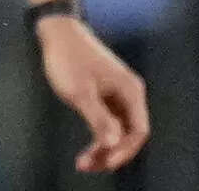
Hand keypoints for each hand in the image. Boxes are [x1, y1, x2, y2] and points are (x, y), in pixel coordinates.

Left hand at [37, 17, 149, 172]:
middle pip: (130, 134)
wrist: (59, 33)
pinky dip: (99, 137)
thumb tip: (113, 144)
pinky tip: (85, 149)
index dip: (124, 151)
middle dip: (111, 153)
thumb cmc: (69, 60)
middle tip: (87, 165)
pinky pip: (109, 123)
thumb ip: (99, 119)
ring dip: (104, 149)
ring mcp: (118, 95)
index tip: (104, 163)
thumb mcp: (81, 93)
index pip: (139, 131)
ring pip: (118, 131)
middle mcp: (129, 94)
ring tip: (82, 162)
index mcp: (130, 91)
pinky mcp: (106, 95)